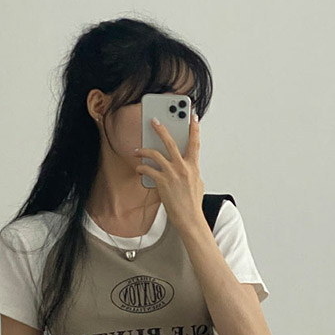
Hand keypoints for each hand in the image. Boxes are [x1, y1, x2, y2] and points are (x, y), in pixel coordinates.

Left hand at [133, 113, 204, 231]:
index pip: (195, 143)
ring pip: (155, 154)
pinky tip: (138, 168)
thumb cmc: (192, 203)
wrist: (189, 218)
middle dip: (161, 129)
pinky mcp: (162, 182)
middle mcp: (183, 167)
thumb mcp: (197, 182)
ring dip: (144, 151)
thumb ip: (190, 170)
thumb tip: (183, 163)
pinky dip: (141, 168)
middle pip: (170, 142)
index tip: (192, 116)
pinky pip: (148, 169)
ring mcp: (172, 173)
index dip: (194, 129)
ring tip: (137, 150)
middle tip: (154, 120)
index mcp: (193, 166)